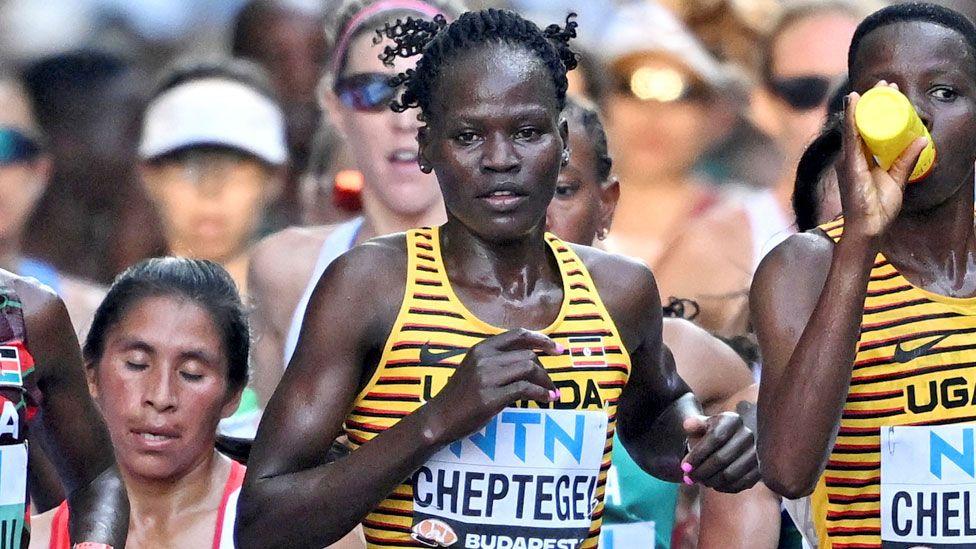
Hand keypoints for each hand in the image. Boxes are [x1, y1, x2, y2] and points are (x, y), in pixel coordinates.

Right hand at [423, 329, 562, 444]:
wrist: (440, 418)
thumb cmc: (460, 396)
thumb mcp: (475, 368)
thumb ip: (497, 360)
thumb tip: (531, 359)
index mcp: (481, 348)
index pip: (518, 334)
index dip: (541, 339)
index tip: (557, 349)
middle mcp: (484, 358)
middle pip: (528, 354)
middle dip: (545, 370)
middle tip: (551, 383)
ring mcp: (486, 377)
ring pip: (529, 368)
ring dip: (545, 381)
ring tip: (552, 393)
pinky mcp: (490, 396)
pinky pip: (525, 388)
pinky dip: (541, 393)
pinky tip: (546, 399)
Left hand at [680, 412, 758, 492]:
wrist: (731, 441)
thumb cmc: (712, 433)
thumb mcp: (702, 425)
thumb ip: (694, 424)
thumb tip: (687, 425)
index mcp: (732, 420)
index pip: (715, 438)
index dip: (697, 455)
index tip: (684, 467)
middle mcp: (747, 435)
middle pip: (722, 458)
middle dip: (701, 471)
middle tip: (689, 478)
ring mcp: (756, 453)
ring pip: (731, 474)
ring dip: (711, 481)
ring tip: (700, 481)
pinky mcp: (760, 469)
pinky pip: (741, 484)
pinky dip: (725, 488)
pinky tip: (714, 485)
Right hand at [839, 81, 928, 239]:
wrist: (868, 228)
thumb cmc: (879, 209)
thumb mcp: (898, 179)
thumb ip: (906, 160)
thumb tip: (923, 139)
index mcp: (861, 159)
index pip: (868, 129)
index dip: (877, 110)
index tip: (889, 93)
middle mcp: (851, 157)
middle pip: (861, 123)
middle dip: (871, 102)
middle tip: (885, 84)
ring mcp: (848, 160)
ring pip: (855, 125)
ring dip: (863, 104)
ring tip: (874, 88)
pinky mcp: (849, 164)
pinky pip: (850, 137)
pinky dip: (851, 119)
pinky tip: (854, 104)